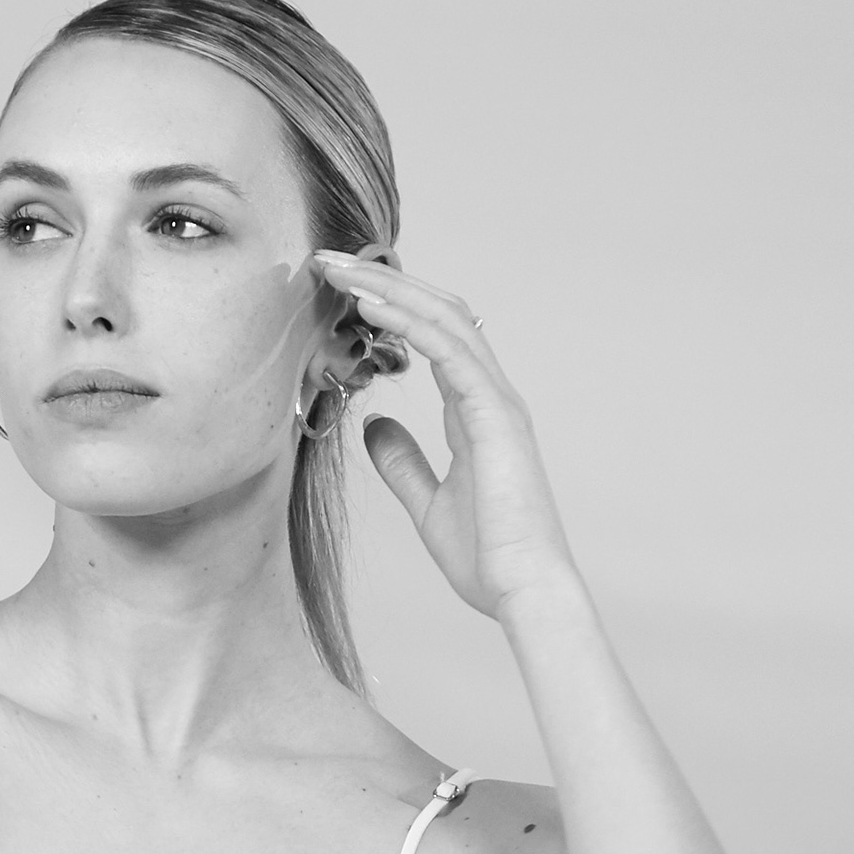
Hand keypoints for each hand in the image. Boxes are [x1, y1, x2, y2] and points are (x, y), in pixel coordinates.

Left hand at [312, 251, 579, 621]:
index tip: (339, 291)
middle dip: (385, 281)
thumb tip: (374, 426)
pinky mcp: (494, 413)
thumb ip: (403, 462)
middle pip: (439, 313)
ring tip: (341, 270)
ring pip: (444, 318)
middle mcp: (490, 395)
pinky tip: (370, 304)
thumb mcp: (428, 503)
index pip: (434, 337)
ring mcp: (496, 400)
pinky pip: (449, 349)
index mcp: (477, 412)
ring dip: (391, 287)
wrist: (523, 591)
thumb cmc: (487, 558)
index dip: (391, 306)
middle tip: (330, 261)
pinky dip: (409, 319)